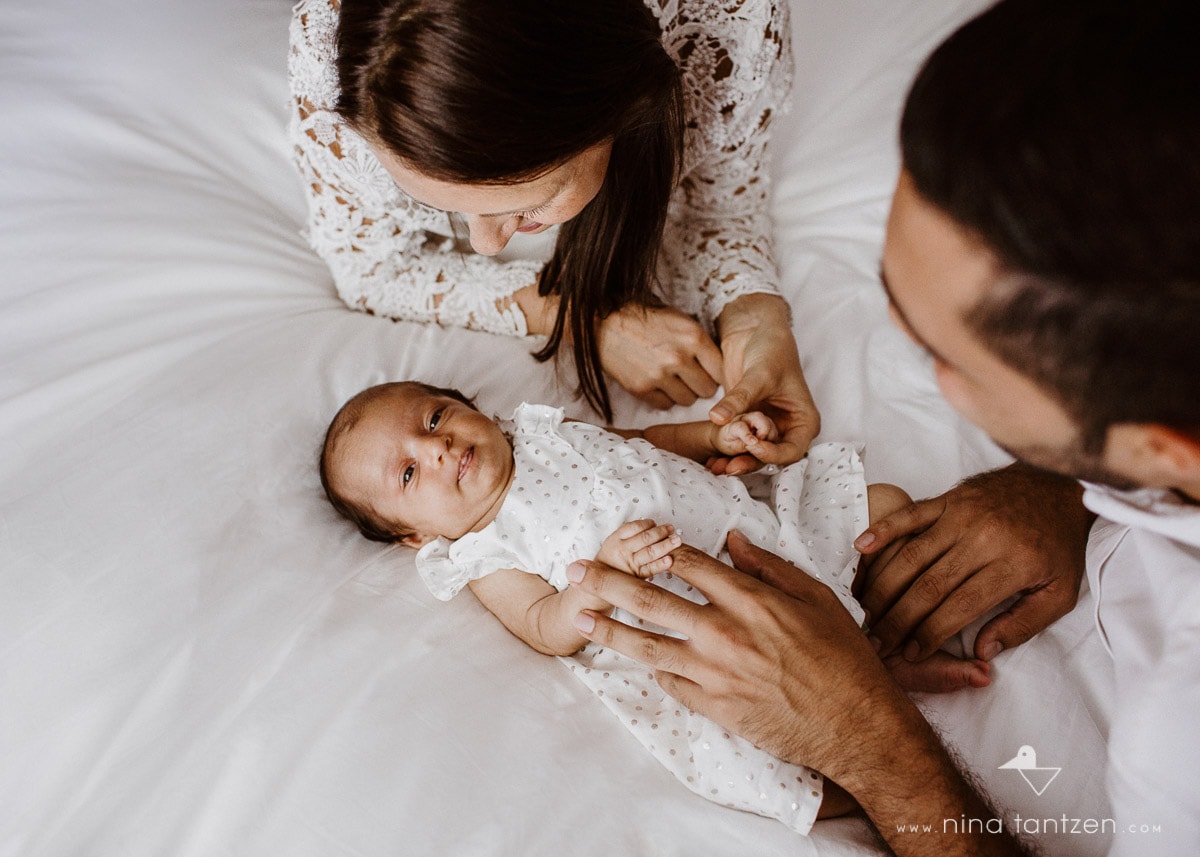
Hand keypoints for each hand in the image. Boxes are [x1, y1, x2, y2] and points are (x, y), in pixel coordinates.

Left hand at [566, 532, 903, 778]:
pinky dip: (651, 669)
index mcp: (750, 598)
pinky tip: (632, 658)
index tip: (631, 540)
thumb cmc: (842, 658)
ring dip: (609, 628)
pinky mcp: (712, 706)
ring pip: (646, 644)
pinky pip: (669, 682)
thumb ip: (768, 566)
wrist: (854, 724)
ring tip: (582, 616)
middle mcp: (724, 631)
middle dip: (608, 581)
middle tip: (577, 570)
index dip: (654, 548)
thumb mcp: (815, 597)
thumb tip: (732, 539)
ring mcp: (713, 671)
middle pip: (650, 598)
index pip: (687, 563)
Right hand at [596, 519, 681, 578]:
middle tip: (671, 528)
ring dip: (666, 545)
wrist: (599, 581)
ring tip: (677, 540)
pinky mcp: (636, 577)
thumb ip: (628, 533)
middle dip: (661, 532)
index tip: (654, 523)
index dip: (647, 524)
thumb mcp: (612, 542)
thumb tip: (649, 524)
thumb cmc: (610, 559)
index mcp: (616, 539)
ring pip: (650, 552)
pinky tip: (670, 560)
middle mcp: (623, 550)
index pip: (634, 527)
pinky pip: (650, 569)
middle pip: (645, 538)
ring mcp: (630, 564)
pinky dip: (661, 564)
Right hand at [597, 304, 723, 407]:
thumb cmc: (644, 318)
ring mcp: (660, 375)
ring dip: (682, 393)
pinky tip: (656, 383)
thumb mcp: (679, 320)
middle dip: (700, 385)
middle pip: (708, 390)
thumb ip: (699, 342)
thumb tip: (718, 366)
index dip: (716, 373)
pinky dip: (662, 397)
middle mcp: (679, 357)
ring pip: (688, 400)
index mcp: (694, 337)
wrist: (604, 322)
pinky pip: (665, 405)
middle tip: (689, 377)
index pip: (721, 370)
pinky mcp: (641, 388)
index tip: (709, 373)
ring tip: (671, 378)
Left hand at [710, 294, 819, 474]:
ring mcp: (766, 428)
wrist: (756, 331)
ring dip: (734, 461)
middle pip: (770, 457)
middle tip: (728, 468)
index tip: (751, 445)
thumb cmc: (772, 349)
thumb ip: (740, 398)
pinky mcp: (746, 423)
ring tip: (715, 468)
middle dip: (749, 463)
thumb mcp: (759, 374)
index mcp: (803, 421)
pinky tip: (709, 459)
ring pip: (752, 453)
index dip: (773, 453)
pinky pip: (737, 442)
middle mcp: (787, 429)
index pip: (792, 450)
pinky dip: (725, 451)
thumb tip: (717, 418)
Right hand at [854, 463, 1092, 663]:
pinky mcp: (950, 499)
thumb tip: (983, 652)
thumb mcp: (1060, 593)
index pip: (961, 607)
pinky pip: (911, 515)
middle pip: (930, 585)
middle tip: (878, 639)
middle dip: (900, 618)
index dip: (931, 634)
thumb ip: (1023, 625)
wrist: (1060, 486)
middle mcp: (983, 538)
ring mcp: (962, 515)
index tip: (912, 653)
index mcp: (1013, 565)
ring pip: (913, 555)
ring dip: (885, 585)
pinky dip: (883, 529)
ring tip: (866, 609)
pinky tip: (861, 547)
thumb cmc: (1059, 545)